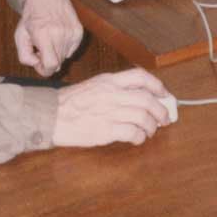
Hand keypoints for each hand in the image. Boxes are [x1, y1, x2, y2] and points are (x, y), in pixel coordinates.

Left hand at [15, 0, 83, 76]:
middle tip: (41, 47)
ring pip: (65, 57)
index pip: (51, 65)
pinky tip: (57, 35)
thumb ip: (24, 55)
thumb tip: (38, 65)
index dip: (44, 70)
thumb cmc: (32, 14)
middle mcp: (60, 33)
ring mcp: (71, 32)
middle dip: (48, 60)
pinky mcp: (79, 31)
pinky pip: (71, 50)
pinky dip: (64, 47)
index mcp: (43, 34)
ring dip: (56, 53)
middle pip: (58, 63)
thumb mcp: (20, 34)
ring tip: (49, 39)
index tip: (38, 63)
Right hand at [53, 68, 171, 146]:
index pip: (141, 77)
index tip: (165, 95)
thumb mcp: (94, 86)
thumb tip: (139, 96)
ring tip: (149, 131)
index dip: (158, 86)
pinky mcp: (106, 130)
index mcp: (109, 81)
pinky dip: (139, 137)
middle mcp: (112, 94)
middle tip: (164, 119)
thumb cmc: (71, 102)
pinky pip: (133, 133)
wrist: (51, 115)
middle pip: (147, 100)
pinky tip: (137, 139)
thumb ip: (114, 88)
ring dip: (151, 127)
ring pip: (143, 117)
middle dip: (161, 111)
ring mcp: (109, 112)